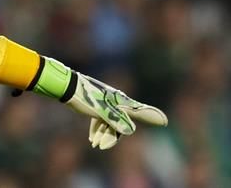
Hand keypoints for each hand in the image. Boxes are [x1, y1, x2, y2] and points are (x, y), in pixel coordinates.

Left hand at [28, 57, 167, 149]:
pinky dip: (99, 128)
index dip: (151, 116)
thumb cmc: (84, 96)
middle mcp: (116, 100)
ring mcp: (106, 101)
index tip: (165, 121)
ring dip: (104, 133)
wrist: (66, 85)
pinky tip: (92, 138)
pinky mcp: (96, 103)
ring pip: (111, 121)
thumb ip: (116, 120)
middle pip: (122, 121)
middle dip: (112, 135)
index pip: (139, 111)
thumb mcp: (101, 111)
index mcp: (120, 101)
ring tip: (93, 143)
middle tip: (99, 145)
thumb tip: (130, 131)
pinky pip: (102, 118)